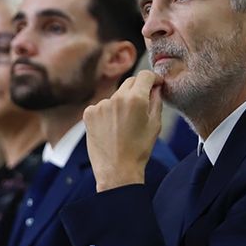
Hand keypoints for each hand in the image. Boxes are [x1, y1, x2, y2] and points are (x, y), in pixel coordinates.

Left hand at [83, 70, 163, 191]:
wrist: (117, 170)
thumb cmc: (139, 150)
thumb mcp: (155, 125)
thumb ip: (156, 101)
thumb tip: (156, 88)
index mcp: (136, 99)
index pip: (145, 75)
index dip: (153, 78)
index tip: (155, 84)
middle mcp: (116, 98)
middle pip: (130, 83)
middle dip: (138, 90)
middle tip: (141, 105)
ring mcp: (100, 105)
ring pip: (115, 96)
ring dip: (121, 103)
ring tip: (124, 125)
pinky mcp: (89, 113)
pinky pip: (101, 106)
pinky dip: (107, 113)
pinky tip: (111, 128)